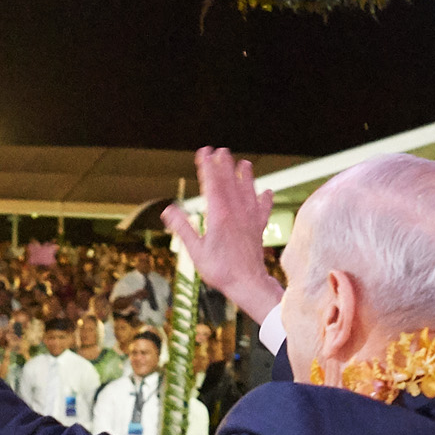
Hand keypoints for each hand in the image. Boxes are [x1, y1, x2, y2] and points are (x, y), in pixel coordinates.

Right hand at [160, 147, 280, 324]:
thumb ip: (183, 228)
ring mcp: (250, 219)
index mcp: (219, 215)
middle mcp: (236, 213)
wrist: (247, 284)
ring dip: (246, 177)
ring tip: (245, 163)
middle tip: (221, 150)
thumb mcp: (195, 250)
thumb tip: (167, 210)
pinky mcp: (258, 229)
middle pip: (230, 183)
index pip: (212, 184)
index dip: (207, 166)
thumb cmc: (220, 270)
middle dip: (225, 165)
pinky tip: (267, 192)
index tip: (204, 152)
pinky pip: (262, 210)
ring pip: (248, 192)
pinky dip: (265, 200)